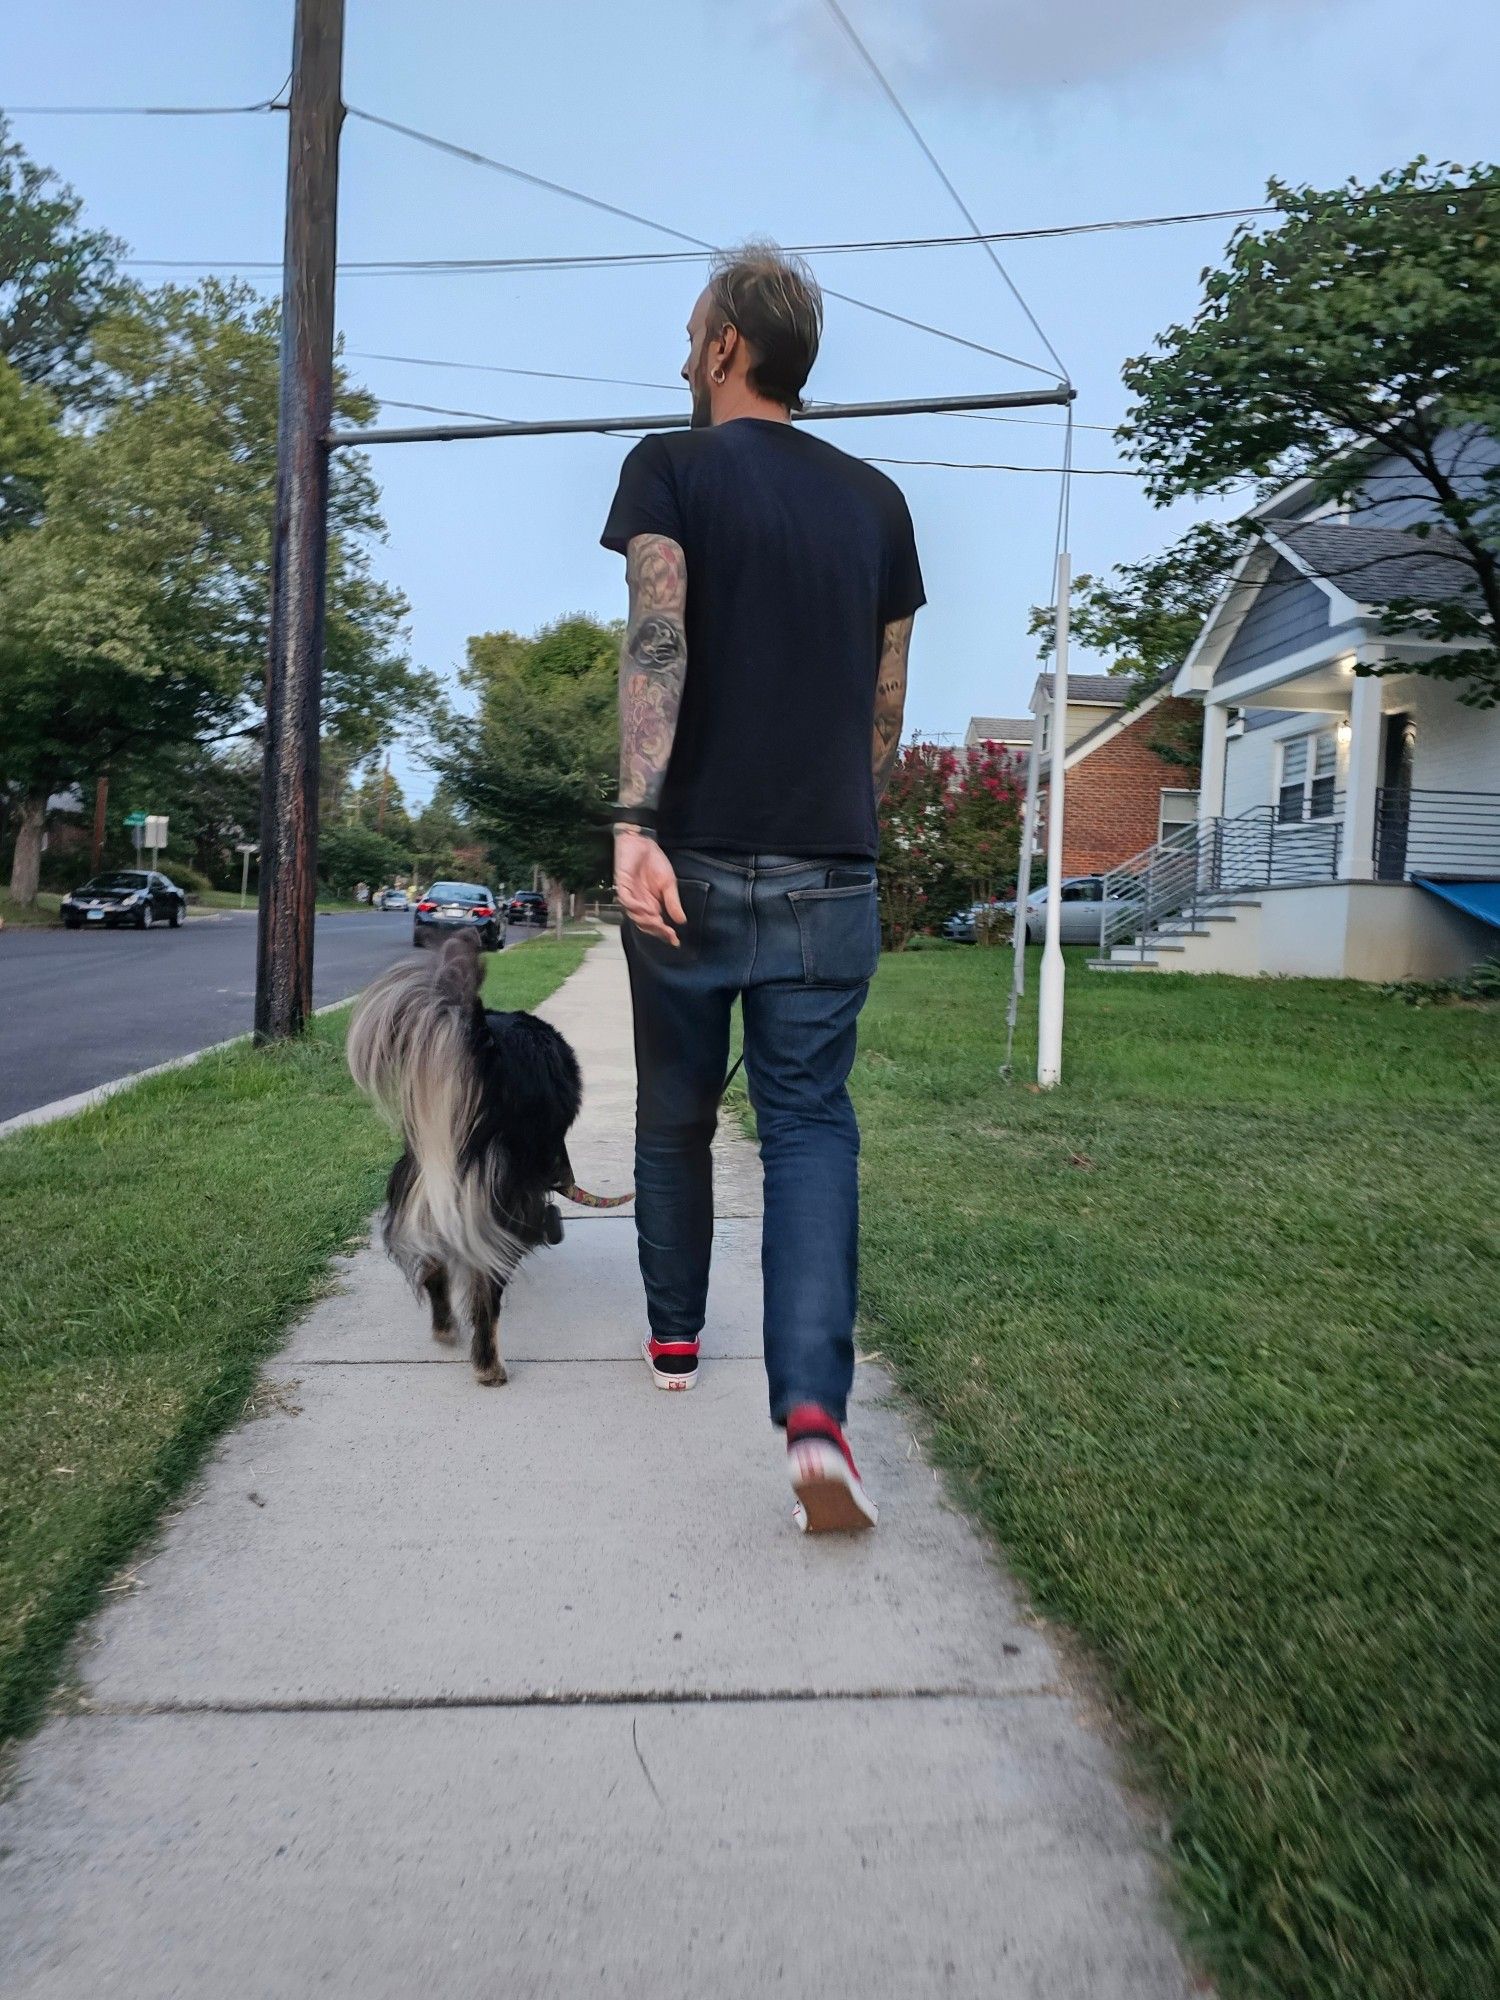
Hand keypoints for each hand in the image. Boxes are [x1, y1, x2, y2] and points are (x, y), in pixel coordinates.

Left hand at [614, 831, 685, 945]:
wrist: (643, 842)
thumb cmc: (655, 862)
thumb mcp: (669, 884)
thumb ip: (673, 902)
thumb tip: (681, 921)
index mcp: (650, 904)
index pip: (655, 924)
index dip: (664, 933)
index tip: (675, 941)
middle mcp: (638, 903)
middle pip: (644, 923)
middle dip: (656, 930)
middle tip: (667, 933)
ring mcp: (629, 895)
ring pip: (634, 915)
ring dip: (646, 920)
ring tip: (658, 922)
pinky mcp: (621, 884)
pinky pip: (626, 900)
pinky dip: (636, 907)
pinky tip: (647, 909)